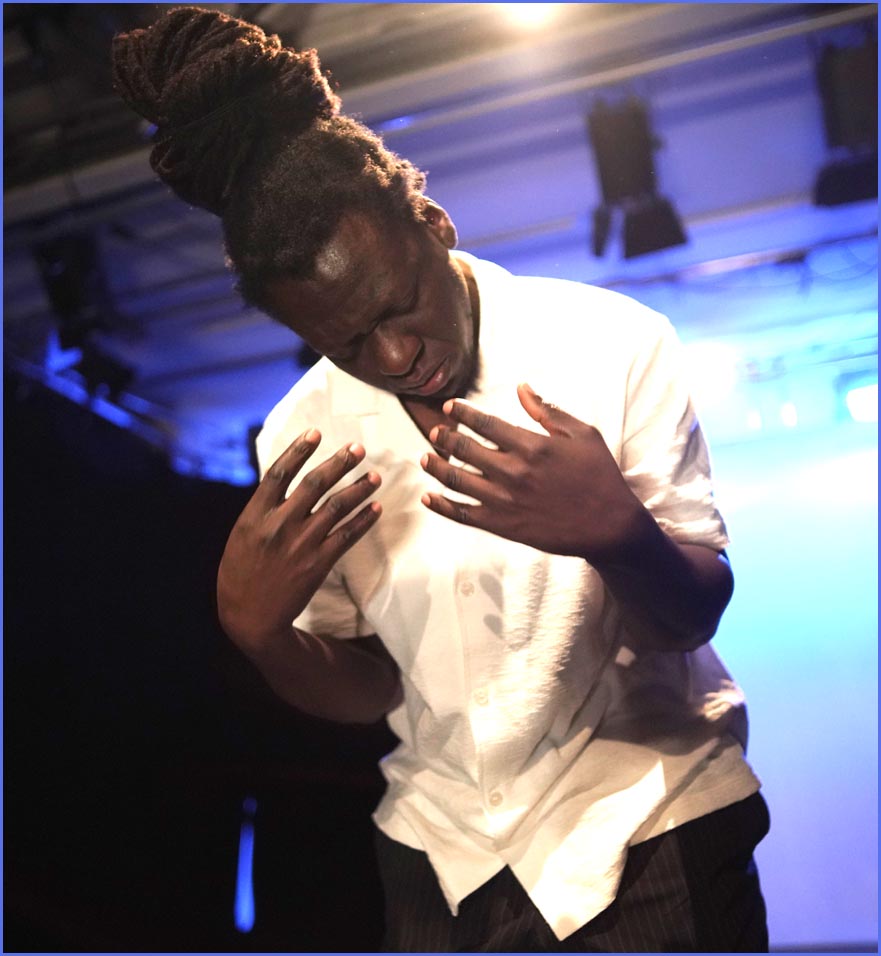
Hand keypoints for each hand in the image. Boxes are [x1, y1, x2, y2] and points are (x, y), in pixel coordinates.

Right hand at [217, 429, 380, 648]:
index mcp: (255, 515)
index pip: (279, 472)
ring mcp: (301, 544)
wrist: (249, 617)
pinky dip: (364, 520)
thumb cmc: (241, 572)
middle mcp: (279, 525)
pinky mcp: (318, 563)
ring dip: (359, 489)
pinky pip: (347, 536)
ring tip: (376, 476)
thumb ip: (263, 508)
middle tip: (358, 448)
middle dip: (339, 463)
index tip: (316, 432)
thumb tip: (285, 479)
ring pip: (337, 507)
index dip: (298, 450)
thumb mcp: (242, 534)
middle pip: (314, 484)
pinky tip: (376, 508)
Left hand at [420, 383, 644, 562]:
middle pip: (464, 449)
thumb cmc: (599, 476)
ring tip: (425, 458)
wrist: (609, 525)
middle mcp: (512, 471)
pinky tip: (429, 497)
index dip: (462, 413)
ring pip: (457, 480)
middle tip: (435, 432)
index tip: (449, 407)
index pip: (484, 423)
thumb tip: (522, 388)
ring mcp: (504, 501)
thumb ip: (548, 411)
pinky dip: (442, 506)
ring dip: (437, 467)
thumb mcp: (582, 434)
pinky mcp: (502, 526)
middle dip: (445, 438)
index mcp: (530, 445)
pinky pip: (464, 515)